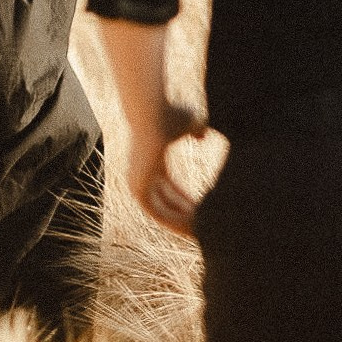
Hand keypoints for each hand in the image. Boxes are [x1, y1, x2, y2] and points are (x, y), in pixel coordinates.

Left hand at [127, 99, 209, 237]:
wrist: (153, 112)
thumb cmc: (170, 113)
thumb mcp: (191, 122)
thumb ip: (198, 130)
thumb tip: (202, 135)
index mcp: (152, 162)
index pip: (170, 188)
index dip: (187, 199)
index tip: (203, 208)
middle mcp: (142, 175)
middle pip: (166, 201)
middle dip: (185, 213)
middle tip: (202, 225)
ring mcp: (137, 182)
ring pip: (162, 209)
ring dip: (180, 220)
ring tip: (200, 229)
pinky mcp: (138, 188)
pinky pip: (157, 211)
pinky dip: (174, 218)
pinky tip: (192, 223)